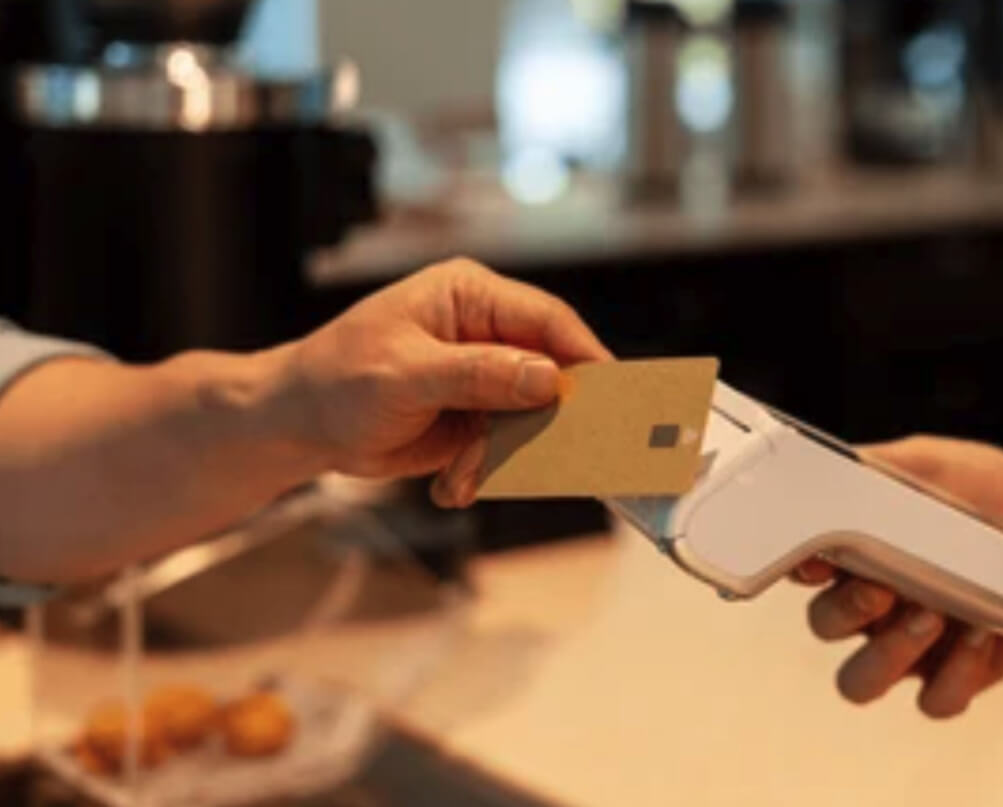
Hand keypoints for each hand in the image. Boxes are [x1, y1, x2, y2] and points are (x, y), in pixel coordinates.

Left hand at [274, 258, 610, 501]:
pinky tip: (453, 481)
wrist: (297, 426)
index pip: (547, 320)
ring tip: (467, 473)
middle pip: (552, 371)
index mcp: (470, 296)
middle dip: (547, 418)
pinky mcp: (478, 417)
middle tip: (565, 451)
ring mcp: (484, 377)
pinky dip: (488, 470)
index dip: (584, 356)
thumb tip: (546, 377)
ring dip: (507, 454)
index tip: (613, 393)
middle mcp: (485, 332)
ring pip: (534, 418)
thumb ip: (479, 374)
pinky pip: (510, 447)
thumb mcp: (406, 374)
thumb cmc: (336, 381)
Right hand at [792, 435, 1002, 717]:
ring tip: (930, 619)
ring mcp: (908, 644)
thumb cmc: (985, 492)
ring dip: (888, 655)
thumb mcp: (930, 463)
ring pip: (862, 680)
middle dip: (847, 611)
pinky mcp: (953, 674)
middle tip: (882, 588)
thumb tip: (833, 469)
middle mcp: (869, 603)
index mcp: (852, 551)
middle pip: (825, 626)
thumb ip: (877, 469)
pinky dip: (955, 674)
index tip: (816, 561)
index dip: (797, 568)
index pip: (800, 566)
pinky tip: (979, 636)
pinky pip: (936, 699)